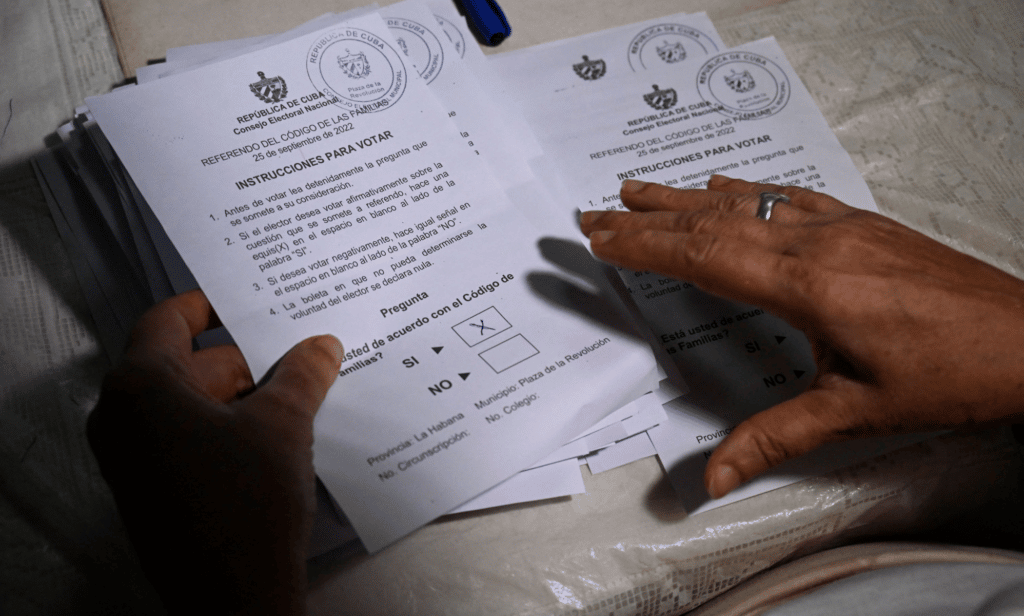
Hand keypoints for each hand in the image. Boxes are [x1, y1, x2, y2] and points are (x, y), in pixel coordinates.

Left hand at [87, 290, 341, 614]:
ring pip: (188, 403)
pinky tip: (276, 433)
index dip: (210, 305)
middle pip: (183, 363)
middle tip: (294, 353)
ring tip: (296, 393)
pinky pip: (186, 437)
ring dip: (240, 396)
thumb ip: (301, 374)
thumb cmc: (247, 504)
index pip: (167, 319)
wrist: (234, 600)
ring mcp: (132, 457)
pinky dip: (226, 427)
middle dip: (243, 359)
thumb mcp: (283, 424)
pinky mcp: (150, 489)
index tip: (248, 300)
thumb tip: (320, 345)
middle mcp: (121, 417)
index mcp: (139, 387)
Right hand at [580, 176, 1023, 498]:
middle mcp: (818, 244)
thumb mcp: (854, 413)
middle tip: (598, 211)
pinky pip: (789, 197)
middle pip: (713, 222)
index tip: (601, 236)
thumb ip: (774, 438)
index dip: (645, 246)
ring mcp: (842, 227)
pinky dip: (746, 190)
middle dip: (648, 218)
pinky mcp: (863, 225)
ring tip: (640, 189)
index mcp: (807, 286)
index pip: (704, 256)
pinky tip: (724, 185)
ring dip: (685, 197)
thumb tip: (714, 479)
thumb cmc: (951, 375)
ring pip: (748, 202)